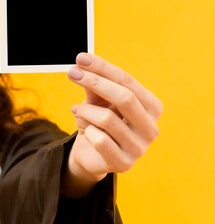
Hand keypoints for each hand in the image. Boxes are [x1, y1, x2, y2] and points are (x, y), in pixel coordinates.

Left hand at [64, 53, 161, 194]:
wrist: (91, 154)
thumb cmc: (98, 121)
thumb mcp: (98, 100)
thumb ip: (94, 84)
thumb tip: (82, 63)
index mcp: (151, 107)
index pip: (128, 81)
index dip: (104, 68)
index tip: (81, 58)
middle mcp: (151, 128)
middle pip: (124, 97)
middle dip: (95, 82)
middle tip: (71, 73)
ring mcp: (140, 148)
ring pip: (107, 119)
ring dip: (85, 111)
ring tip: (79, 112)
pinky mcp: (123, 164)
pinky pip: (99, 140)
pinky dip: (86, 131)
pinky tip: (86, 132)